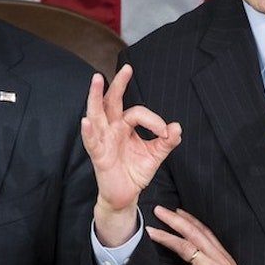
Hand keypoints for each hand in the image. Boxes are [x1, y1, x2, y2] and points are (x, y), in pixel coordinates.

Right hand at [81, 65, 181, 245]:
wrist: (125, 196)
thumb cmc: (135, 172)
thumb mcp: (155, 155)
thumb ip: (166, 141)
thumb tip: (178, 127)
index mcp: (125, 126)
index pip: (138, 113)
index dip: (154, 120)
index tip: (166, 132)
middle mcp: (112, 129)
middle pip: (112, 102)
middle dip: (118, 85)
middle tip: (127, 68)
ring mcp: (103, 140)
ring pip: (97, 114)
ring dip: (95, 97)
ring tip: (96, 80)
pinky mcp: (98, 155)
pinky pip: (92, 141)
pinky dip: (88, 131)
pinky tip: (86, 121)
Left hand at [147, 206, 257, 264]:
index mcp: (221, 256)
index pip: (204, 232)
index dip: (190, 220)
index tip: (178, 211)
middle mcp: (215, 258)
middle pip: (192, 232)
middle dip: (175, 220)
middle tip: (159, 210)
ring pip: (185, 247)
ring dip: (166, 238)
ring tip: (151, 232)